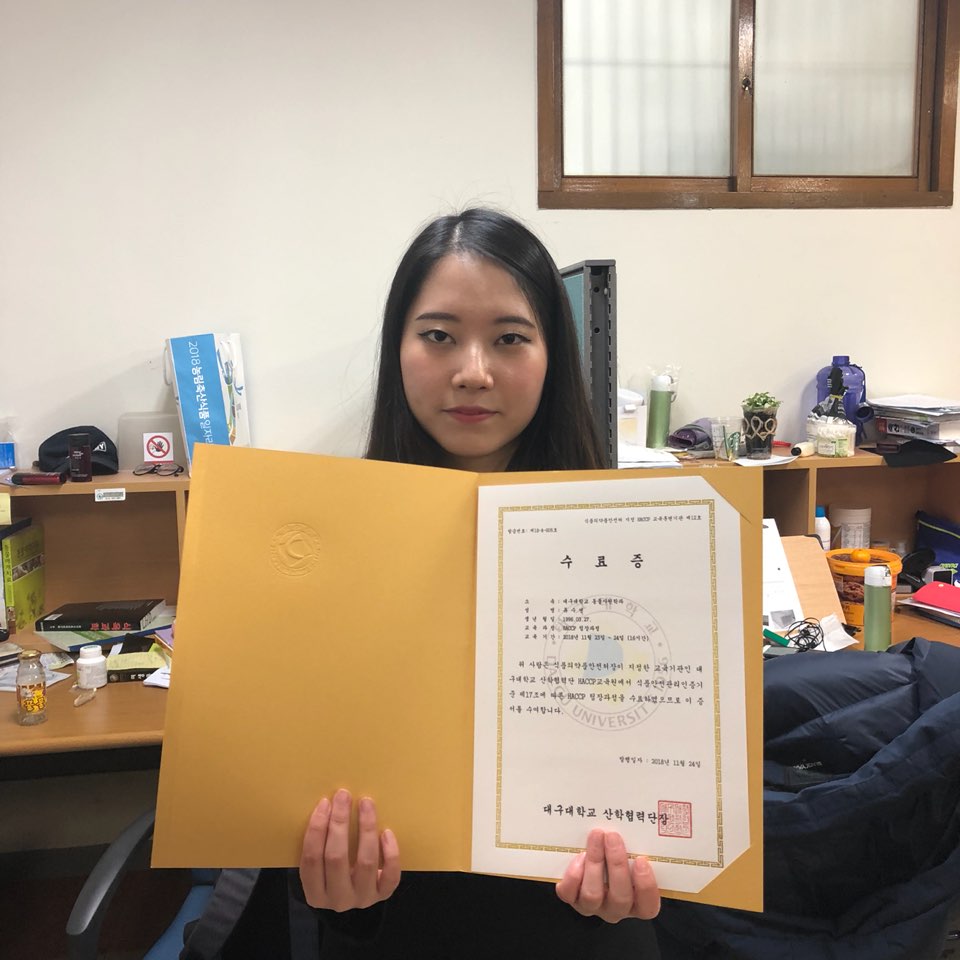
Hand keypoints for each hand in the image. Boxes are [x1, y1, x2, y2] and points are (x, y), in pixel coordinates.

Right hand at [299, 788, 400, 911]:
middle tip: (344, 796)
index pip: (311, 859)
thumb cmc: (332, 873)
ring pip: (366, 862)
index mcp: (314, 894)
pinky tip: (386, 832)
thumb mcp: (319, 868)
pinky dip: (390, 852)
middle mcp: (337, 900)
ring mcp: (362, 899)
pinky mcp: (383, 895)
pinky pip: (390, 875)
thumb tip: (325, 806)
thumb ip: (318, 846)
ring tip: (366, 804)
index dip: (316, 828)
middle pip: (336, 857)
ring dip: (366, 828)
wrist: (352, 898)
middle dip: (339, 822)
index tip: (324, 802)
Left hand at [555, 828, 659, 922]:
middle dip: (616, 864)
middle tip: (613, 837)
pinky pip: (570, 894)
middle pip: (620, 898)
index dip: (646, 886)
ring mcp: (594, 906)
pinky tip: (579, 855)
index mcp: (638, 902)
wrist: (597, 858)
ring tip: (596, 836)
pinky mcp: (574, 899)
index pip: (648, 906)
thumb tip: (655, 818)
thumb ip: (641, 847)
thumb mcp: (635, 854)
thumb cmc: (620, 855)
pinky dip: (574, 875)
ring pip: (593, 895)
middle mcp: (617, 908)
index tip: (641, 860)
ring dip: (595, 863)